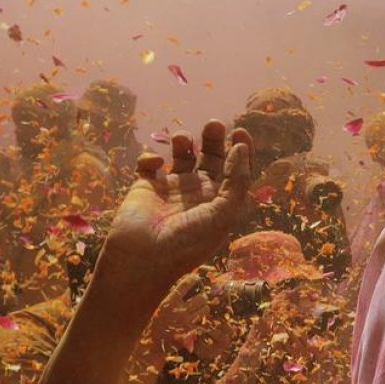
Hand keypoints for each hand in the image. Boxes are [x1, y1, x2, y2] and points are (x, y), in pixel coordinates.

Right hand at [97, 121, 252, 293]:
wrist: (143, 259)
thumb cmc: (188, 242)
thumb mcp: (223, 215)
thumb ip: (237, 181)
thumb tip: (241, 148)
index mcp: (220, 201)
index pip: (235, 170)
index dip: (240, 150)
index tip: (239, 132)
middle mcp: (198, 193)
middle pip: (211, 156)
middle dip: (214, 138)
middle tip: (214, 124)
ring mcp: (172, 187)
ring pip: (181, 154)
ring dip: (183, 140)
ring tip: (182, 138)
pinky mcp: (146, 185)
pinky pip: (150, 162)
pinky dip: (151, 156)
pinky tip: (155, 165)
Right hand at [144, 271, 233, 358]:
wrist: (153, 345)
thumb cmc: (155, 326)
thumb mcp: (160, 309)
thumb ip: (171, 300)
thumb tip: (183, 289)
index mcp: (169, 302)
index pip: (184, 286)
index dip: (192, 280)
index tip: (196, 278)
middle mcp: (178, 310)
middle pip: (200, 298)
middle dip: (202, 298)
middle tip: (201, 299)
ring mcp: (186, 321)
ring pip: (205, 309)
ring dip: (204, 308)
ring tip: (201, 309)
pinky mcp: (191, 331)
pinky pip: (203, 321)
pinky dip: (203, 319)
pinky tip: (200, 319)